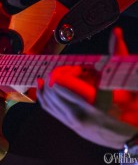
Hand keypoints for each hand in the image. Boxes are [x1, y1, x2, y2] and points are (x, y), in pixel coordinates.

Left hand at [36, 27, 137, 148]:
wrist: (134, 137)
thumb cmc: (134, 112)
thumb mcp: (131, 86)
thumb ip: (119, 58)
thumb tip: (116, 32)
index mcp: (92, 107)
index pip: (62, 84)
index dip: (67, 71)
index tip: (79, 69)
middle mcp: (78, 116)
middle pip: (52, 90)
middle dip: (59, 75)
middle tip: (72, 71)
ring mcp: (72, 123)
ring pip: (47, 100)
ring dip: (49, 83)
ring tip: (56, 75)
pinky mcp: (70, 125)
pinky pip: (49, 109)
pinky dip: (42, 95)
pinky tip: (41, 85)